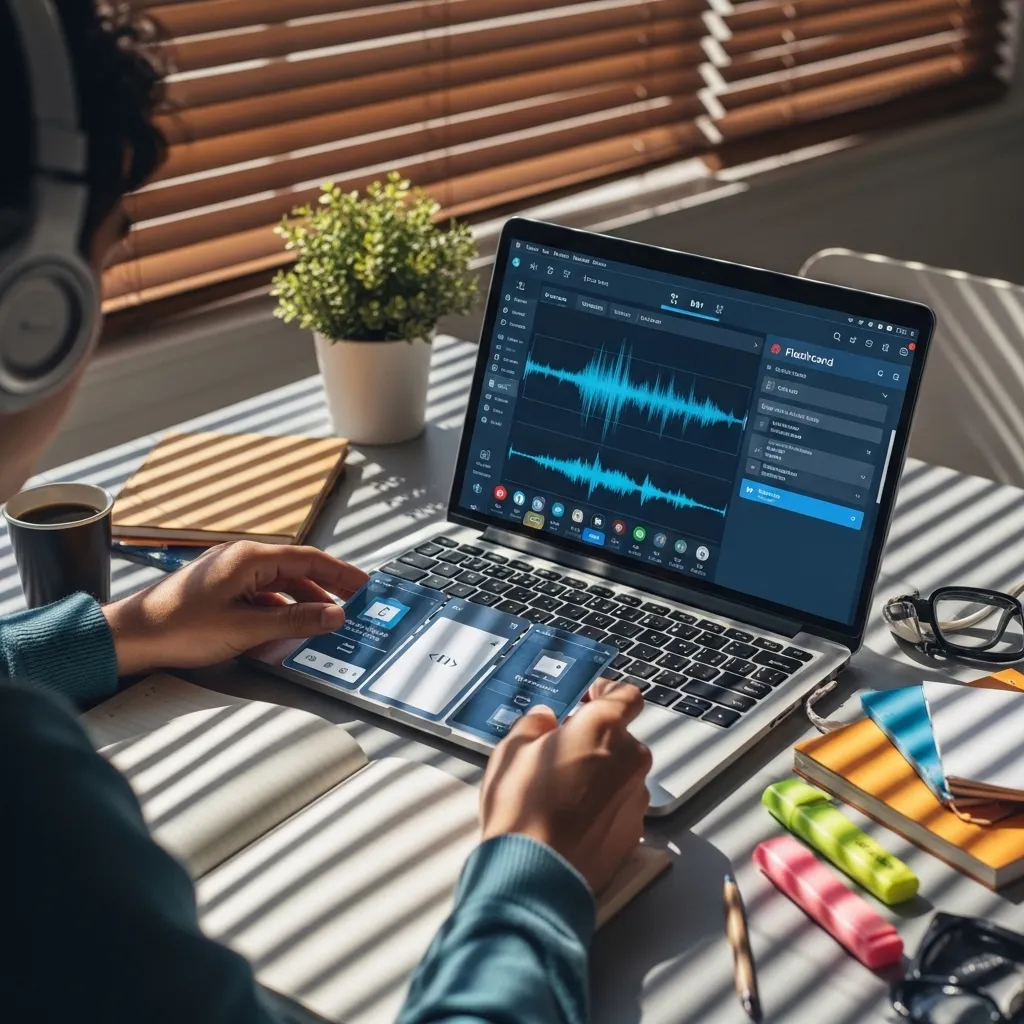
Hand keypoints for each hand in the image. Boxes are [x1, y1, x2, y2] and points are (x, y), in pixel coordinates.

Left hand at [103, 541, 367, 675]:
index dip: (341, 573)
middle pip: (298, 569)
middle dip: (328, 587)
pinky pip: (264, 594)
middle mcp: (243, 559)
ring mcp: (232, 573)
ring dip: (306, 600)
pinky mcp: (223, 590)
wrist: (132, 637)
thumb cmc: (179, 627)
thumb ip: (295, 621)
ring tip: (329, 619)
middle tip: (356, 602)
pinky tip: (292, 626)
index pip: (309, 559)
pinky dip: (283, 608)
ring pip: (282, 583)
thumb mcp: (246, 628)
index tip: (365, 585)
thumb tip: (335, 614)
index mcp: (250, 558)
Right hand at [479, 679, 651, 893]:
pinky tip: (571, 818)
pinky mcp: (633, 832)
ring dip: (600, 775)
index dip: (607, 692)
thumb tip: (544, 721)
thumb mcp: (511, 750)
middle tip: (560, 752)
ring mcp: (635, 798)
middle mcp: (629, 759)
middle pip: (620, 737)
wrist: (535, 872)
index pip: (625, 695)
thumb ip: (533, 725)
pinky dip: (602, 806)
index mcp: (603, 728)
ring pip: (621, 774)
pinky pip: (620, 806)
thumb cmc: (522, 807)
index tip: (592, 697)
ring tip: (562, 792)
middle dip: (595, 740)